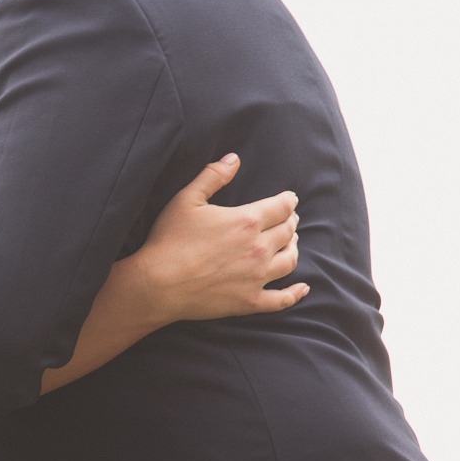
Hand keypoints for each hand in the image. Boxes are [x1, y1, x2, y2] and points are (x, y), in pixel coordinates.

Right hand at [130, 153, 306, 323]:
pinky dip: (295, 293)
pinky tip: (302, 288)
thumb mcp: (186, 199)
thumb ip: (213, 176)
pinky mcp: (249, 301)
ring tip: (290, 244)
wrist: (157, 285)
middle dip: (290, 222)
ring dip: (293, 249)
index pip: (282, 206)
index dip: (288, 201)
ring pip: (289, 260)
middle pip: (288, 232)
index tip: (289, 199)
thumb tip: (234, 158)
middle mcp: (259, 248)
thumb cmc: (169, 240)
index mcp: (247, 221)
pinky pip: (281, 299)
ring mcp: (256, 277)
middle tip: (287, 220)